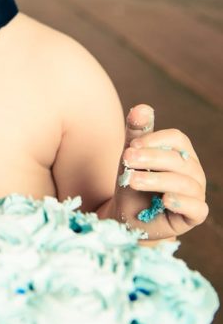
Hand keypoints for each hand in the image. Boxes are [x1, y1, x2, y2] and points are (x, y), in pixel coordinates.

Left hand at [113, 103, 207, 239]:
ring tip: (132, 180)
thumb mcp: (131, 156)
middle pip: (179, 160)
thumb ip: (136, 133)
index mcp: (182, 153)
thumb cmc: (133, 181)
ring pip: (184, 183)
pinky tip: (165, 199)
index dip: (155, 140)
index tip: (131, 146)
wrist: (127, 214)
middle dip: (151, 158)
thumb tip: (142, 107)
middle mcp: (194, 171)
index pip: (177, 139)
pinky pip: (196, 208)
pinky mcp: (194, 215)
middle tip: (126, 160)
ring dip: (156, 180)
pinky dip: (182, 202)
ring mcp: (196, 193)